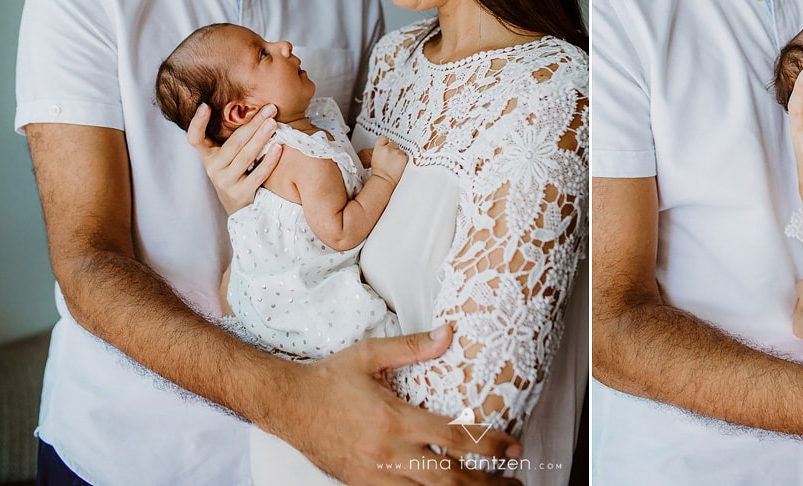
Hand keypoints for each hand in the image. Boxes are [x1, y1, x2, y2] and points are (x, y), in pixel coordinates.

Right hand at [187, 103, 279, 213]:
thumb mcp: (227, 156)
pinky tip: (278, 147)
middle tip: (269, 108)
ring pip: (245, 156)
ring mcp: (226, 182)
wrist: (239, 207)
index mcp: (208, 156)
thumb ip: (233, 137)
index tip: (205, 105)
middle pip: (233, 143)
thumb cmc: (236, 171)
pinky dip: (269, 161)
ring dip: (261, 138)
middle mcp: (213, 168)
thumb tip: (255, 108)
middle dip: (252, 124)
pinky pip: (257, 175)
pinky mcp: (240, 194)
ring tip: (273, 123)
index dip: (197, 123)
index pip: (195, 139)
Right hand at [271, 325, 523, 484]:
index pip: (454, 438)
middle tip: (515, 483)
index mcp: (394, 420)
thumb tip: (449, 332)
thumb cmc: (329, 378)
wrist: (287, 407)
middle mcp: (388, 454)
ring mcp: (375, 476)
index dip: (489, 447)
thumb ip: (413, 346)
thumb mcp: (371, 354)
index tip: (514, 448)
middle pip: (449, 479)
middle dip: (487, 484)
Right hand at [370, 136, 408, 185]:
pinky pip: (405, 156)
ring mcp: (397, 152)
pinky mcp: (404, 157)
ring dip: (398, 155)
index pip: (383, 138)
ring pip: (400, 150)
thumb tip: (384, 148)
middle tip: (390, 159)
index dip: (385, 143)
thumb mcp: (375, 157)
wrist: (384, 180)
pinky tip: (398, 165)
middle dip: (393, 150)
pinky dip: (403, 160)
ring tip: (394, 164)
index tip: (386, 146)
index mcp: (379, 147)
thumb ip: (380, 150)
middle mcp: (388, 148)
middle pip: (393, 144)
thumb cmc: (379, 172)